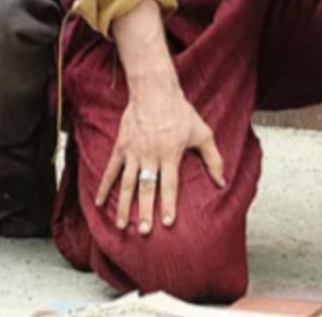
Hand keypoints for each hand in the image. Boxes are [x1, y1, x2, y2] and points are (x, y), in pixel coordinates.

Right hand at [95, 85, 226, 235]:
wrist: (154, 90)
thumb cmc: (180, 112)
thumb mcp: (202, 132)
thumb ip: (213, 158)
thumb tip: (222, 182)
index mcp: (170, 154)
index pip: (169, 185)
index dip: (168, 204)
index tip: (167, 223)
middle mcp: (150, 155)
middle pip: (146, 188)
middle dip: (144, 211)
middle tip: (143, 232)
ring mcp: (133, 152)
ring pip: (127, 183)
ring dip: (124, 205)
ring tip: (121, 225)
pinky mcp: (121, 147)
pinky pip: (110, 170)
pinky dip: (104, 187)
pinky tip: (99, 203)